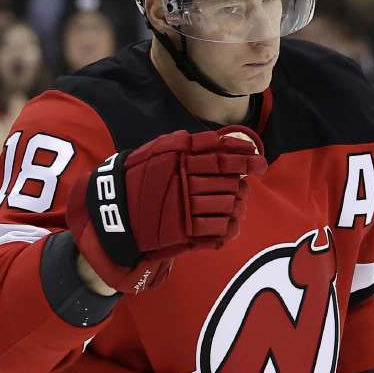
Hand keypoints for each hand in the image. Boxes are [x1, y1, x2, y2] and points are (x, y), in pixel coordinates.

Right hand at [66, 127, 266, 293]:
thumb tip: (226, 140)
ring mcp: (185, 208)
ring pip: (227, 205)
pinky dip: (229, 226)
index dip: (245, 160)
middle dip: (241, 184)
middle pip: (229, 183)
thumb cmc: (139, 176)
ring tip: (236, 203)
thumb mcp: (161, 150)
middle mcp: (184, 182)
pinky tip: (231, 221)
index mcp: (179, 160)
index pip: (222, 158)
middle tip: (243, 184)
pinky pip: (219, 230)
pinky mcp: (184, 232)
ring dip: (237, 204)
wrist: (113, 211)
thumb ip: (192, 144)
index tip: (259, 161)